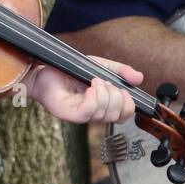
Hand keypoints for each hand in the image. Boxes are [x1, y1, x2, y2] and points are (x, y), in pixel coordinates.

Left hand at [27, 59, 142, 123]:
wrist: (44, 69)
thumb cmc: (70, 70)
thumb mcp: (100, 66)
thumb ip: (120, 71)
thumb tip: (139, 78)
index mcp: (102, 106)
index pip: (123, 116)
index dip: (128, 105)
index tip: (123, 90)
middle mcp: (92, 113)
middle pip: (116, 117)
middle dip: (115, 97)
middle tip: (103, 82)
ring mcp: (80, 115)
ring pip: (103, 115)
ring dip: (104, 94)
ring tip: (94, 81)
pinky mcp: (69, 113)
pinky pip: (88, 113)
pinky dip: (94, 99)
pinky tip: (90, 88)